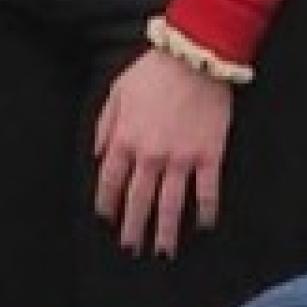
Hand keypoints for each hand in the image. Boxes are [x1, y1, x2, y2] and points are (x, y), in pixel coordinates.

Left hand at [93, 47, 232, 256]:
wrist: (194, 54)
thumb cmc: (154, 70)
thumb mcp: (118, 91)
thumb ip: (105, 125)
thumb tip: (98, 153)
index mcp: (125, 139)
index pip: (110, 182)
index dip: (107, 204)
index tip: (107, 219)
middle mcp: (150, 155)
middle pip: (138, 201)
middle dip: (133, 228)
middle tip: (132, 248)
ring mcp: (181, 158)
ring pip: (170, 205)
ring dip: (165, 232)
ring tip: (163, 252)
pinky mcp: (209, 155)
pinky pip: (207, 192)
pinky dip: (205, 212)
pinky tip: (202, 225)